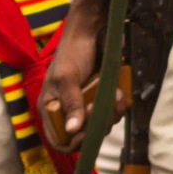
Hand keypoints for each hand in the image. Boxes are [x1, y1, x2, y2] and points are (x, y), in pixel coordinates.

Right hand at [41, 0, 105, 150]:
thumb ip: (71, 104)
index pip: (59, 139)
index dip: (72, 143)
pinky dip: (119, 105)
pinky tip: (120, 92)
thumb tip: (72, 130)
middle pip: (85, 135)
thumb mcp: (66, 77)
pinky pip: (114, 111)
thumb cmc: (72, 51)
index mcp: (52, 107)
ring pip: (102, 124)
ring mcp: (88, 104)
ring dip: (112, 113)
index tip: (86, 134)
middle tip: (101, 107)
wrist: (93, 30)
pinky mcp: (104, 96)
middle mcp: (69, 109)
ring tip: (115, 95)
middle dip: (96, 125)